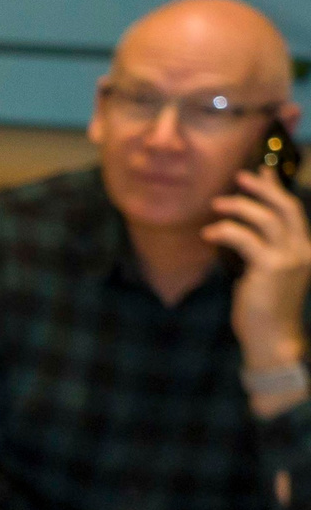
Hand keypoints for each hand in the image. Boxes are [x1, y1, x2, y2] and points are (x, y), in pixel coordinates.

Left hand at [213, 166, 310, 372]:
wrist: (272, 338)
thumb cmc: (264, 308)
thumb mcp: (267, 273)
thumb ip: (262, 249)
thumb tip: (244, 228)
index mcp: (304, 249)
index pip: (293, 210)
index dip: (277, 189)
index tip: (261, 171)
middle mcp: (302, 250)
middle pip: (285, 207)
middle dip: (262, 188)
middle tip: (239, 177)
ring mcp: (289, 258)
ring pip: (265, 218)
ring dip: (239, 207)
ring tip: (216, 205)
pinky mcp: (270, 268)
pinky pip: (245, 238)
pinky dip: (225, 230)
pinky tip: (209, 234)